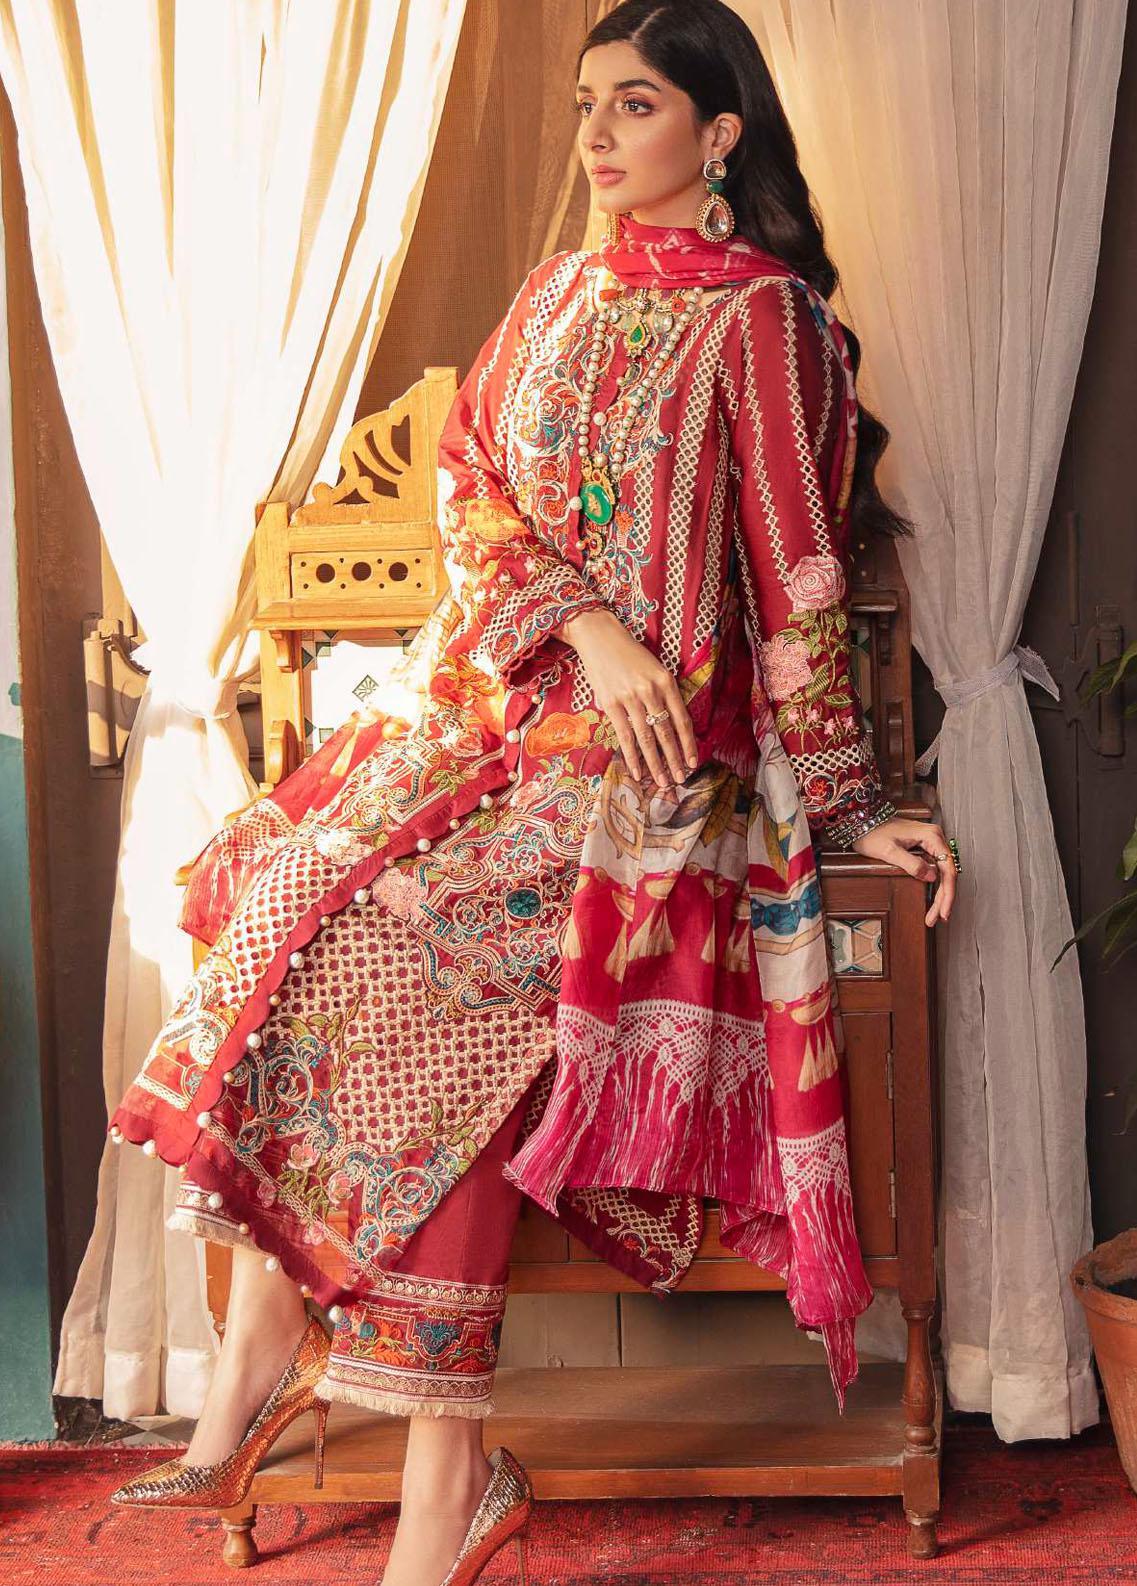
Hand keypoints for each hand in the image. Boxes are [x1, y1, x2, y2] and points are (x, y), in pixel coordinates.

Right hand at [558, 608, 697, 786]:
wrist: (600, 637)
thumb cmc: (630, 655)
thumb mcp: (655, 669)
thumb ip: (664, 695)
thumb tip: (672, 727)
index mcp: (666, 682)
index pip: (682, 720)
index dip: (688, 744)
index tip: (693, 762)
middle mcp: (650, 691)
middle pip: (666, 733)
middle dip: (675, 759)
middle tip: (681, 779)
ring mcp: (630, 698)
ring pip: (646, 738)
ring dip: (656, 764)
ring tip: (663, 781)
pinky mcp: (611, 704)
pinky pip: (625, 736)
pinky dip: (632, 757)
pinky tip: (638, 772)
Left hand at [850, 816, 956, 926]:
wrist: (861, 822)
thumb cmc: (872, 833)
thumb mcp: (889, 852)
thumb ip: (911, 864)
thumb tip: (931, 877)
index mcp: (931, 835)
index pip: (947, 868)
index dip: (947, 892)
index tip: (943, 910)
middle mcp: (934, 838)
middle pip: (947, 873)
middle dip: (943, 898)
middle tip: (935, 918)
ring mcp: (930, 843)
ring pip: (942, 873)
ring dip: (939, 895)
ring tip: (934, 915)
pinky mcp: (924, 848)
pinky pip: (934, 870)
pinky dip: (934, 887)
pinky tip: (933, 901)